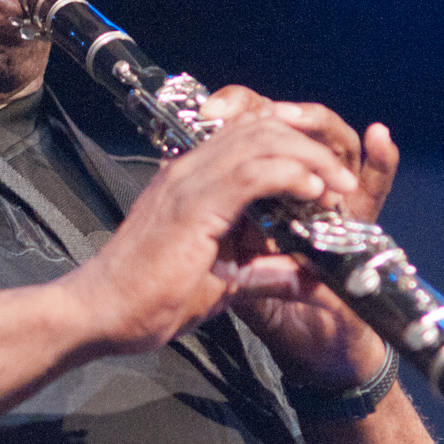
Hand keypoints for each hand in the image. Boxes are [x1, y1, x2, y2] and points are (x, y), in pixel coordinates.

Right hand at [61, 100, 360, 355]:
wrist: (102, 314)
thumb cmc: (147, 300)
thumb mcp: (224, 284)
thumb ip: (269, 274)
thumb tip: (313, 278)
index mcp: (191, 182)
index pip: (247, 137)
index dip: (292, 147)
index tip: (326, 180)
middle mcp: (187, 171)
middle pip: (260, 129)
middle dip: (309, 147)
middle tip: (342, 180)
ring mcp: (187, 183)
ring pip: (260, 141)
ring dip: (308, 158)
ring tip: (335, 186)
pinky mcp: (192, 206)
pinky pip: (252, 173)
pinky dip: (289, 175)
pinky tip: (311, 192)